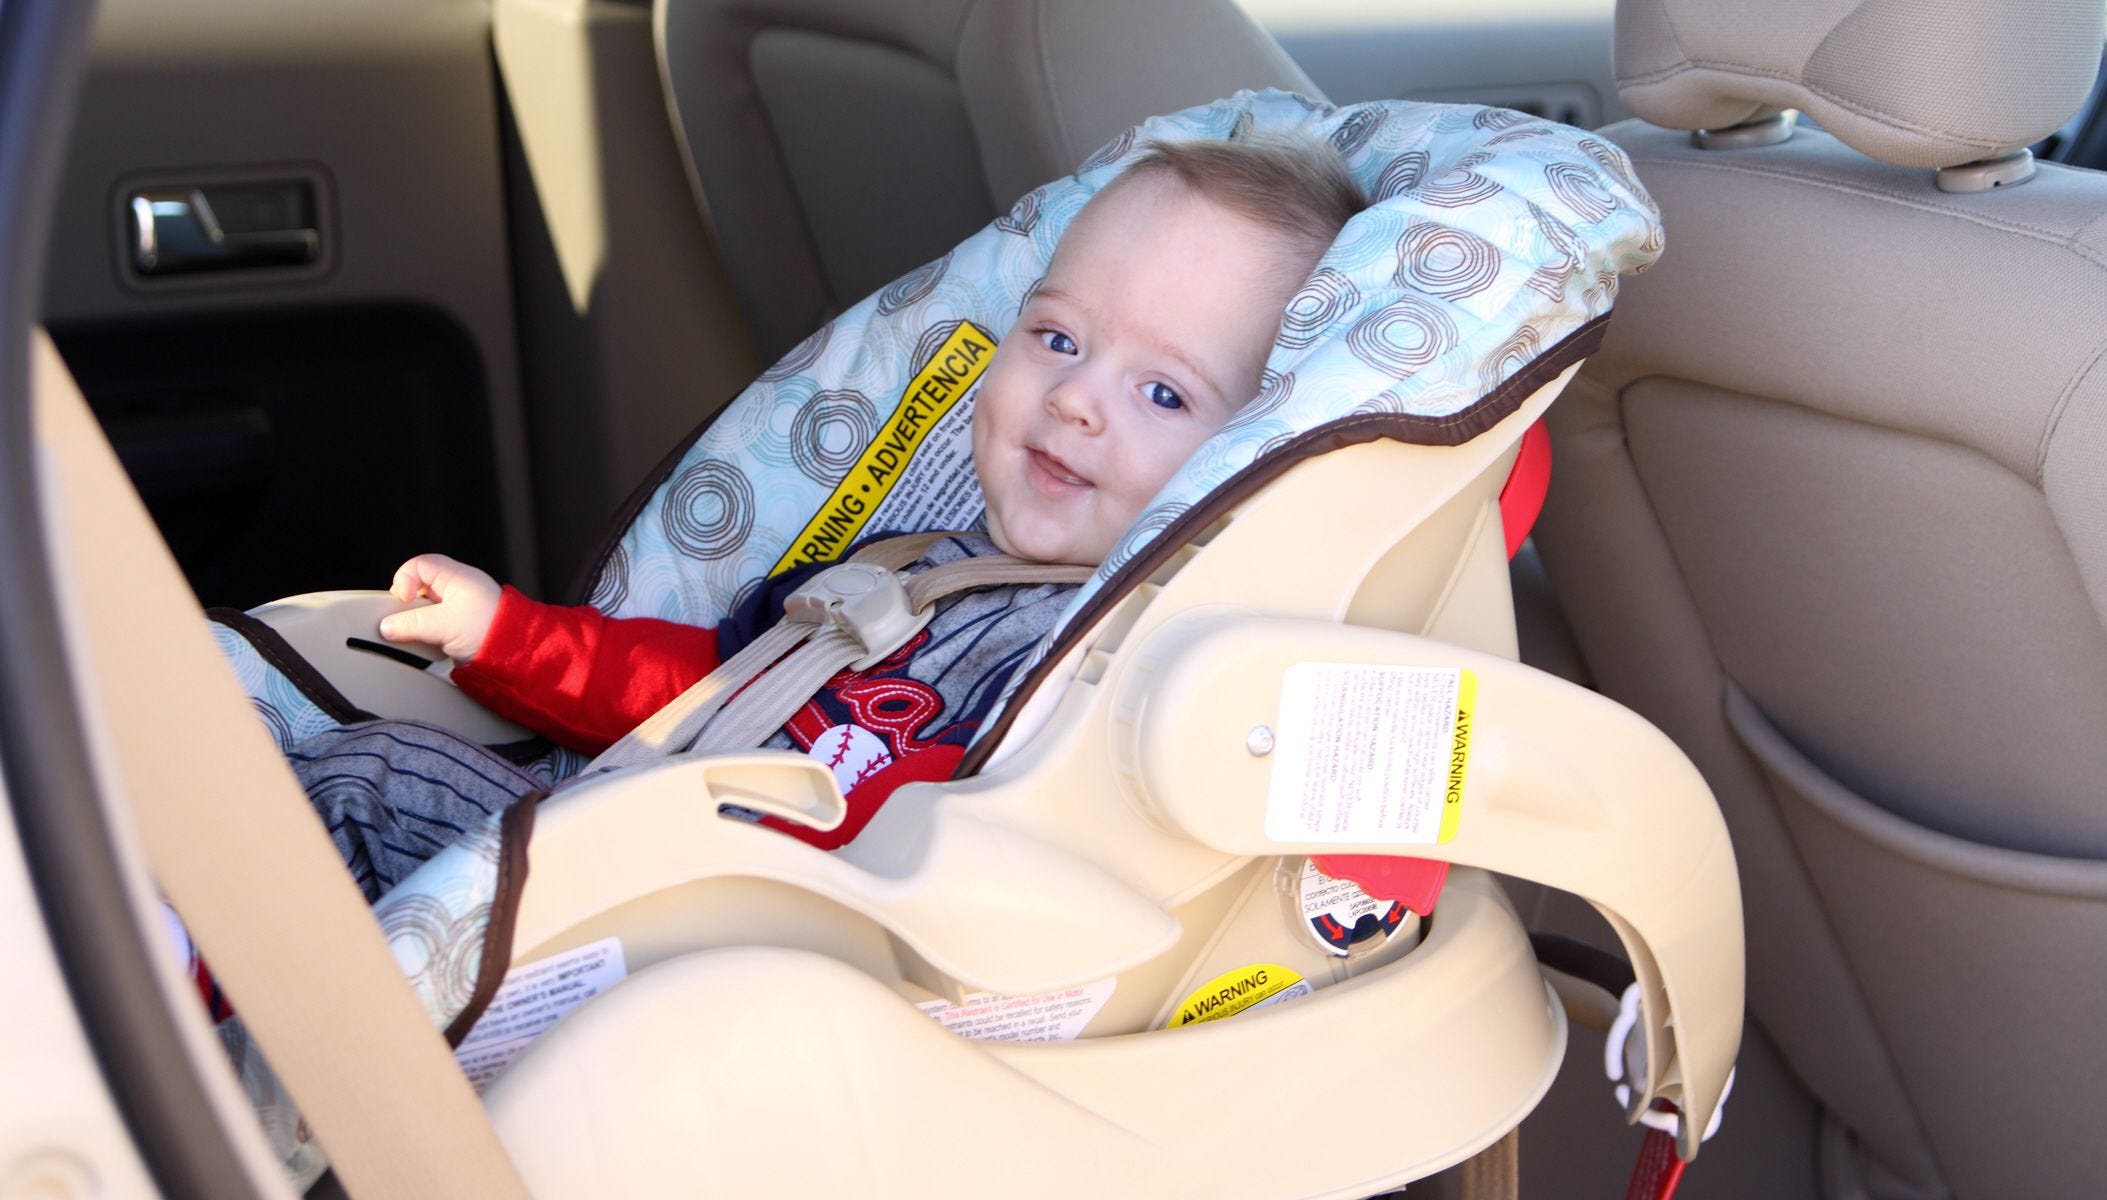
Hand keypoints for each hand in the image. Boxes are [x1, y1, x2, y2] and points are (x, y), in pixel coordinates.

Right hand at [379, 553, 501, 662]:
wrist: (519, 655)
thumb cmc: (493, 630)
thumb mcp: (444, 625)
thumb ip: (411, 623)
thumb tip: (387, 626)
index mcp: (458, 577)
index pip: (419, 565)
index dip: (404, 580)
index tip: (403, 601)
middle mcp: (459, 589)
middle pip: (419, 588)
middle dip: (409, 606)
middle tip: (408, 622)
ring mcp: (460, 609)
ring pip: (426, 610)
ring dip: (419, 623)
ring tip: (424, 636)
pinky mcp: (461, 628)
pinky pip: (435, 626)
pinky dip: (429, 635)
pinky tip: (433, 645)